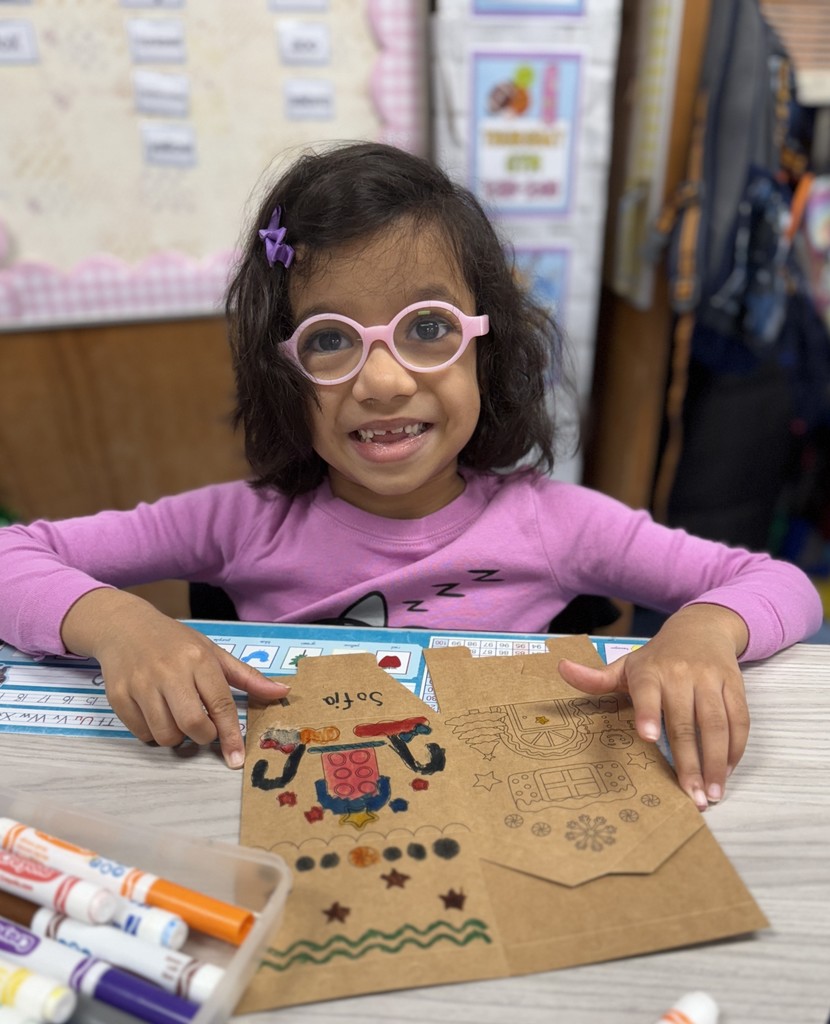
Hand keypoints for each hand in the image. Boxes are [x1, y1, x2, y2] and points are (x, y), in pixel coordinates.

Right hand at [61, 589, 289, 768]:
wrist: (125, 626)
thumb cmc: (175, 643)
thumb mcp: (213, 652)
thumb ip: (247, 677)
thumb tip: (282, 692)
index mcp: (197, 659)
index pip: (220, 704)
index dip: (230, 735)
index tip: (236, 759)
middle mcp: (169, 671)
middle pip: (193, 725)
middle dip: (202, 736)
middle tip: (202, 727)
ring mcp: (140, 684)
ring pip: (165, 735)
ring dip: (176, 737)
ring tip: (177, 718)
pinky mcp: (118, 696)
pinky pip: (141, 734)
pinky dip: (152, 733)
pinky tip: (155, 714)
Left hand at [557, 604, 749, 809]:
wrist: (701, 627)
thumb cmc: (658, 657)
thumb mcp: (626, 665)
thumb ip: (596, 678)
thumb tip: (561, 669)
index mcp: (649, 671)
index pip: (647, 693)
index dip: (648, 714)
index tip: (648, 738)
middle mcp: (681, 674)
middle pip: (686, 722)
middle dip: (690, 761)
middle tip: (691, 796)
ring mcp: (710, 679)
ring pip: (716, 724)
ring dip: (717, 761)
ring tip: (712, 793)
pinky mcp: (734, 685)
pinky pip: (739, 719)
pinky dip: (736, 748)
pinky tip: (728, 770)